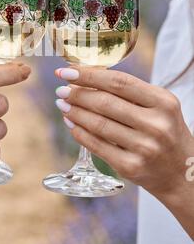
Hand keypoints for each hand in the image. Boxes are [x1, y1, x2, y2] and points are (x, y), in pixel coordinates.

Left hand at [55, 67, 193, 206]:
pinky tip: (71, 123)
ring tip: (63, 104)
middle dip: (77, 94)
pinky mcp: (131, 167)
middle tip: (61, 90)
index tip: (67, 71)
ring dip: (75, 112)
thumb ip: (129, 92)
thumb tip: (86, 79)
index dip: (88, 75)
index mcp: (163, 102)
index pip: (119, 82)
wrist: (182, 172)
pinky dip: (79, 133)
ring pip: (98, 124)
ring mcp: (144, 148)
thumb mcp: (158, 106)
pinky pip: (97, 146)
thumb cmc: (164, 131)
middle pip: (105, 103)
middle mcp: (156, 124)